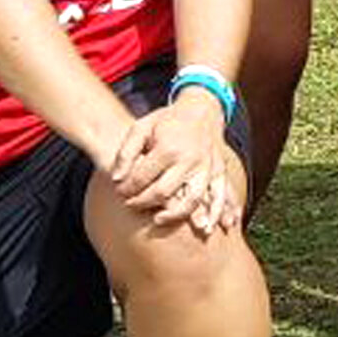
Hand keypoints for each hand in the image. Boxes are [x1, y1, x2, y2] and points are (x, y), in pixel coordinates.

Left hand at [108, 94, 237, 236]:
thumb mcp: (141, 127)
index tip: (120, 191)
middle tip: (131, 204)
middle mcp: (190, 160)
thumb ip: (126, 152)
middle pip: (163, 192)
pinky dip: (217, 213)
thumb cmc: (168, 119)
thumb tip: (117, 179)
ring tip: (158, 220)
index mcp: (169, 148)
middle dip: (143, 202)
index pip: (142, 178)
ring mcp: (207, 167)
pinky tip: (208, 227)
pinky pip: (220, 195)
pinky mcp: (219, 171)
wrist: (202, 109)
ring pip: (193, 199)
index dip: (127, 188)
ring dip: (175, 215)